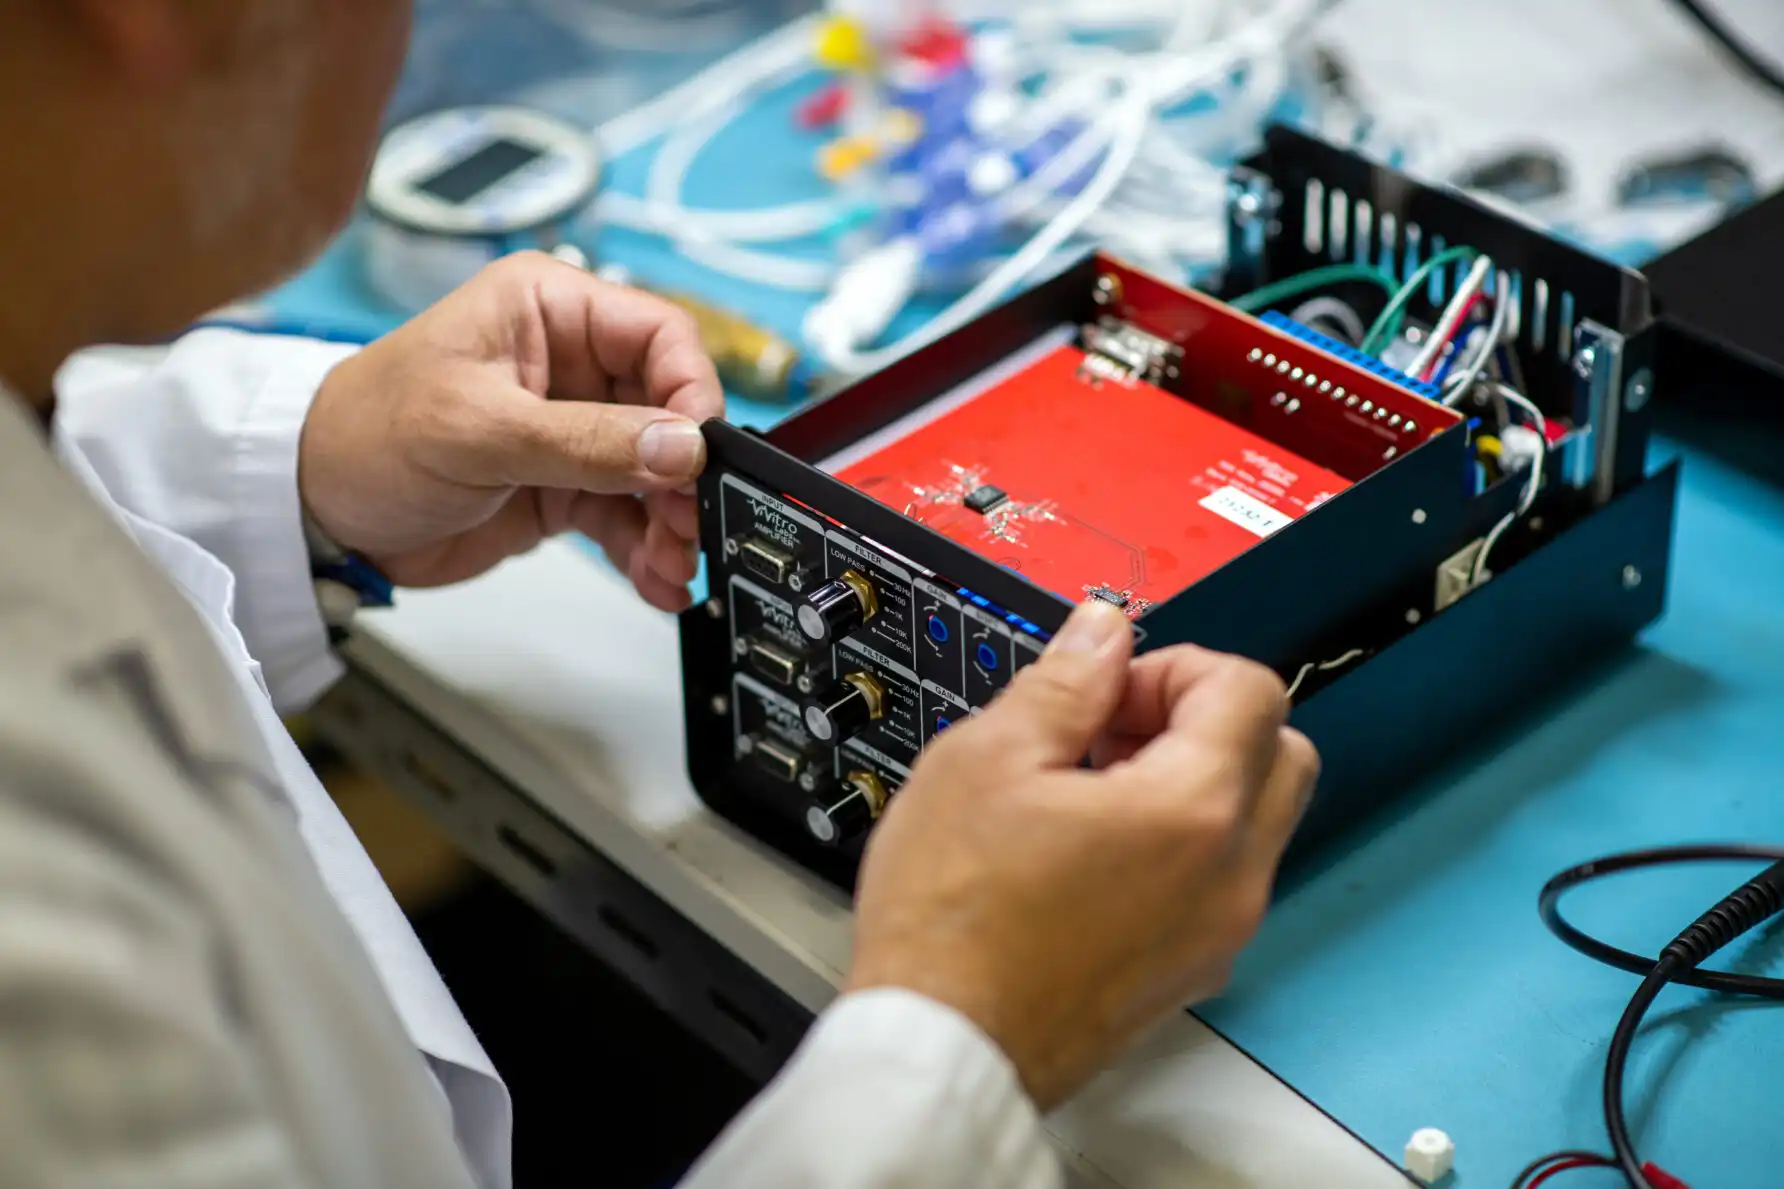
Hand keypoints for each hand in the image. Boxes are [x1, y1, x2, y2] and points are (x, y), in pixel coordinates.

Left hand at [298, 252, 723, 609]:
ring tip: (670, 565)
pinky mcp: (564, 486)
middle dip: (685, 475)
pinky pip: (628, 516)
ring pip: (656, 472)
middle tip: (691, 524)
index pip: (658, 334)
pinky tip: (655, 581)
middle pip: (670, 410)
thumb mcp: (480, 431)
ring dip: (671, 523)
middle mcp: (569, 363)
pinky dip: (646, 550)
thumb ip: (587, 441)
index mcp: (548, 310)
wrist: (313, 509)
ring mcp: (572, 429)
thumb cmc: (366, 434)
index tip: (702, 451)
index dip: (691, 390)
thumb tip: (679, 446)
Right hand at [845, 600, 1317, 1111]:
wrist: (942, 1046)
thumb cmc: (953, 919)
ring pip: (1253, 822)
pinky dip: (1179, 845)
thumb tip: (1102, 635)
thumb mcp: (987, 758)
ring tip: (1085, 792)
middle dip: (1202, 719)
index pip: (1251, 690)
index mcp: (1195, 813)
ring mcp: (1218, 935)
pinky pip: (1219, 882)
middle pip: (1279, 752)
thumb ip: (1065, 681)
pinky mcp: (1190, 973)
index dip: (1174, 667)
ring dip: (1192, 782)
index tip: (1109, 688)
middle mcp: (1231, 879)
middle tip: (1112, 730)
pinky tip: (1086, 851)